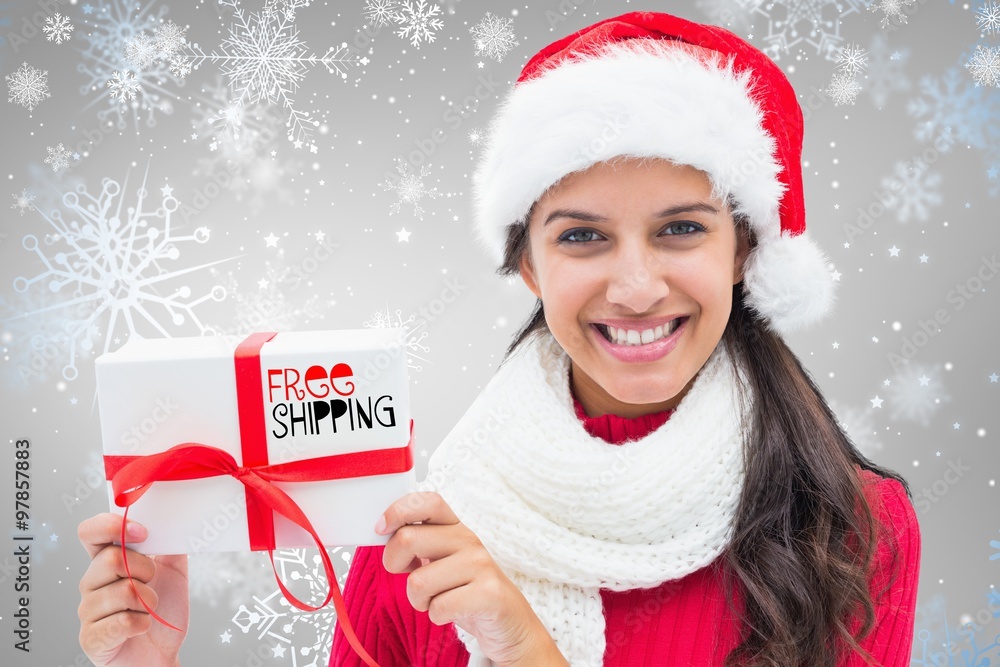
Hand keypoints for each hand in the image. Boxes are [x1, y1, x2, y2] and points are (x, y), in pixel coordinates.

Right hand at [77, 513, 189, 666]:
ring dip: (149, 602)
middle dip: (146, 571)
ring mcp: (88, 611)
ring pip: (123, 591)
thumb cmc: (163, 612)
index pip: (90, 532)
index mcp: (106, 562)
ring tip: (149, 609)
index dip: (111, 526)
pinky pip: (124, 621)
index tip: (142, 532)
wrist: (161, 654)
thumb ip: (171, 545)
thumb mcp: (174, 572)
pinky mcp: (91, 638)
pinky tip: (142, 627)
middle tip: (152, 584)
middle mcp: (91, 583)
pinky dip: (144, 623)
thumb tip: (175, 521)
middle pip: (111, 559)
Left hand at [377, 492, 567, 665]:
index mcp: (455, 527)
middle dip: (394, 563)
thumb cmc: (466, 591)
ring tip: (436, 600)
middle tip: (408, 576)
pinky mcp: (489, 593)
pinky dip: (436, 616)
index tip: (381, 528)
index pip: (428, 501)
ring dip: (418, 599)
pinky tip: (451, 612)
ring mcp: (481, 565)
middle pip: (408, 538)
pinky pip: (439, 607)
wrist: (510, 624)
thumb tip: (383, 531)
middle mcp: (469, 539)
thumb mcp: (441, 561)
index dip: (398, 510)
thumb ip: (417, 543)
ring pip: (418, 581)